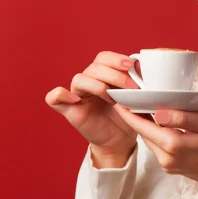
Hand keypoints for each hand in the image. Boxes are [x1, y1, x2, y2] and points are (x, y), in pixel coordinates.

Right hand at [45, 51, 139, 166]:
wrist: (120, 141)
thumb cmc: (128, 116)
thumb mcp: (136, 97)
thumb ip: (137, 82)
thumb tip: (142, 66)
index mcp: (103, 75)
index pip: (103, 57)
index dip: (116, 59)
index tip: (131, 65)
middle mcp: (89, 82)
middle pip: (94, 67)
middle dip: (115, 75)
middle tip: (132, 87)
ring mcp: (76, 95)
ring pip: (79, 79)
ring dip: (98, 86)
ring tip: (114, 99)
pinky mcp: (68, 110)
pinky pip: (53, 98)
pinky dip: (61, 94)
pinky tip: (75, 99)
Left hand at [113, 105, 197, 198]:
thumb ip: (183, 117)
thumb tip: (158, 112)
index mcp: (174, 145)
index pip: (143, 127)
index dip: (129, 113)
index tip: (118, 100)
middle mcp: (166, 158)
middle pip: (144, 134)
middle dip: (135, 117)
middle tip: (129, 98)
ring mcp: (168, 165)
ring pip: (150, 140)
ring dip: (145, 125)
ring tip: (141, 106)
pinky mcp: (171, 167)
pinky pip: (158, 147)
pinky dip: (155, 134)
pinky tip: (158, 122)